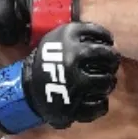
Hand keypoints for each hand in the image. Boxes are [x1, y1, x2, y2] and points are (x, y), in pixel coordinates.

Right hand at [0, 22, 120, 133]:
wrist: (24, 89)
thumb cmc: (45, 62)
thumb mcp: (56, 40)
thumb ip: (78, 36)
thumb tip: (106, 39)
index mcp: (68, 37)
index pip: (100, 33)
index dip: (107, 38)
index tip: (109, 43)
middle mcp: (73, 58)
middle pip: (108, 57)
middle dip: (113, 60)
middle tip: (111, 63)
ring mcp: (74, 82)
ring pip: (106, 82)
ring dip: (109, 82)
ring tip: (106, 82)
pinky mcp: (74, 104)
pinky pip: (99, 106)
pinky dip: (101, 104)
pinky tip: (98, 99)